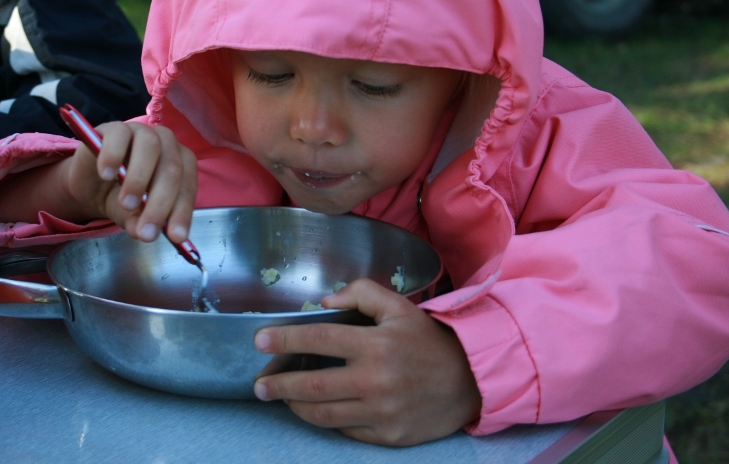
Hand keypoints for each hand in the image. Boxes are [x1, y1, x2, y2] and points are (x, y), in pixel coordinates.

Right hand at [64, 121, 197, 242]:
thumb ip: (142, 222)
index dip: (182, 212)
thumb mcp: (133, 216)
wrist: (91, 182)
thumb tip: (145, 234)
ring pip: (150, 147)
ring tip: (126, 203)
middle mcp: (167, 144)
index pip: (187, 187)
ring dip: (139, 178)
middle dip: (160, 203)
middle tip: (146, 229)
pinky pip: (119, 136)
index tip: (176, 237)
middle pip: (171, 169)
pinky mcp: (115, 128)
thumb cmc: (122, 196)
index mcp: (182, 164)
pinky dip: (113, 156)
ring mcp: (142, 132)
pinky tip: (107, 175)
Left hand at [252, 279, 481, 445]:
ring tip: (281, 398)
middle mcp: (375, 380)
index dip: (285, 340)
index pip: (319, 339)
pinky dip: (326, 420)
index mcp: (376, 344)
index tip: (260, 340)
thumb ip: (361, 293)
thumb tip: (323, 301)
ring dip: (295, 406)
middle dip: (278, 385)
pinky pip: (345, 430)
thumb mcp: (399, 306)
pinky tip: (315, 411)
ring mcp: (381, 413)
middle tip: (259, 384)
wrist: (469, 381)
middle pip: (312, 385)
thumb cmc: (428, 340)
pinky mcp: (388, 436)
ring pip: (323, 414)